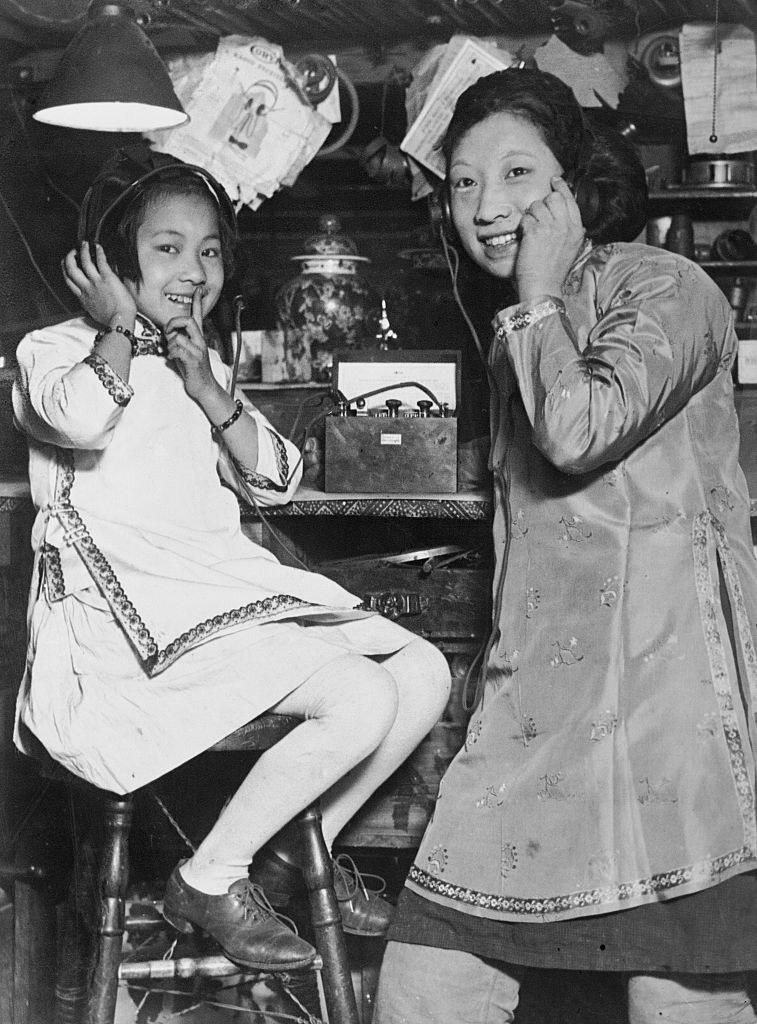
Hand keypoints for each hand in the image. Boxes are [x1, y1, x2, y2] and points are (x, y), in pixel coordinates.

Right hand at [61, 242, 136, 327]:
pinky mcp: (107, 278)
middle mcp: (86, 289)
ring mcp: (95, 282)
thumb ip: (92, 304)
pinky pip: (100, 261)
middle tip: (72, 252)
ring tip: (84, 244)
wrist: (120, 321)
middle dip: (69, 258)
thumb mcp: (95, 314)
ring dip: (83, 251)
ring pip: (83, 262)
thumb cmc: (112, 320)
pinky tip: (98, 247)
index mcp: (83, 298)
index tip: (67, 265)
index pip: (69, 282)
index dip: (66, 271)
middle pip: (71, 270)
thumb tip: (94, 302)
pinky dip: (98, 252)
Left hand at [164, 286, 217, 401]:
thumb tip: (167, 334)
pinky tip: (173, 359)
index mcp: (199, 338)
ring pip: (178, 337)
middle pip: (188, 321)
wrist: (205, 388)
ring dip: (170, 345)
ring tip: (172, 353)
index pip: (199, 316)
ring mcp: (198, 351)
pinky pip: (177, 350)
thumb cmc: (193, 370)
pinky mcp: (193, 361)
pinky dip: (171, 354)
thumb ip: (179, 340)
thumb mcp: (186, 351)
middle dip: (173, 324)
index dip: (198, 302)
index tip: (199, 289)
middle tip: (168, 333)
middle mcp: (200, 342)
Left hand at [515, 177, 584, 304]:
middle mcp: (566, 226)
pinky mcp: (535, 232)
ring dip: (531, 216)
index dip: (561, 187)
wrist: (543, 286)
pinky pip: (526, 217)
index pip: (570, 199)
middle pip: (554, 198)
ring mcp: (551, 228)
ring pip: (537, 205)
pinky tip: (526, 237)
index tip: (555, 180)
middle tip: (538, 216)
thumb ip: (570, 230)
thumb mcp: (571, 248)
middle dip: (543, 204)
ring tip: (532, 232)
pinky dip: (523, 226)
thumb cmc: (553, 271)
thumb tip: (565, 213)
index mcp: (577, 230)